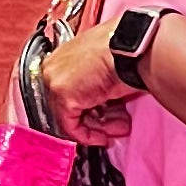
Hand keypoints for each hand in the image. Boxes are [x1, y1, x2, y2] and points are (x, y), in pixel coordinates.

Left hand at [38, 22, 137, 148]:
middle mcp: (54, 66)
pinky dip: (89, 136)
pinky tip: (104, 137)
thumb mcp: (108, 66)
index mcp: (65, 55)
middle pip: (71, 105)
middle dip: (97, 119)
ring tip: (118, 127)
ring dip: (98, 127)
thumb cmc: (128, 51)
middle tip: (114, 125)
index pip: (71, 91)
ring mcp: (54, 80)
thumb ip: (97, 83)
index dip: (91, 107)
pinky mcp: (62, 95)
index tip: (104, 116)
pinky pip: (71, 126)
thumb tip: (104, 102)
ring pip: (70, 117)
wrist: (131, 48)